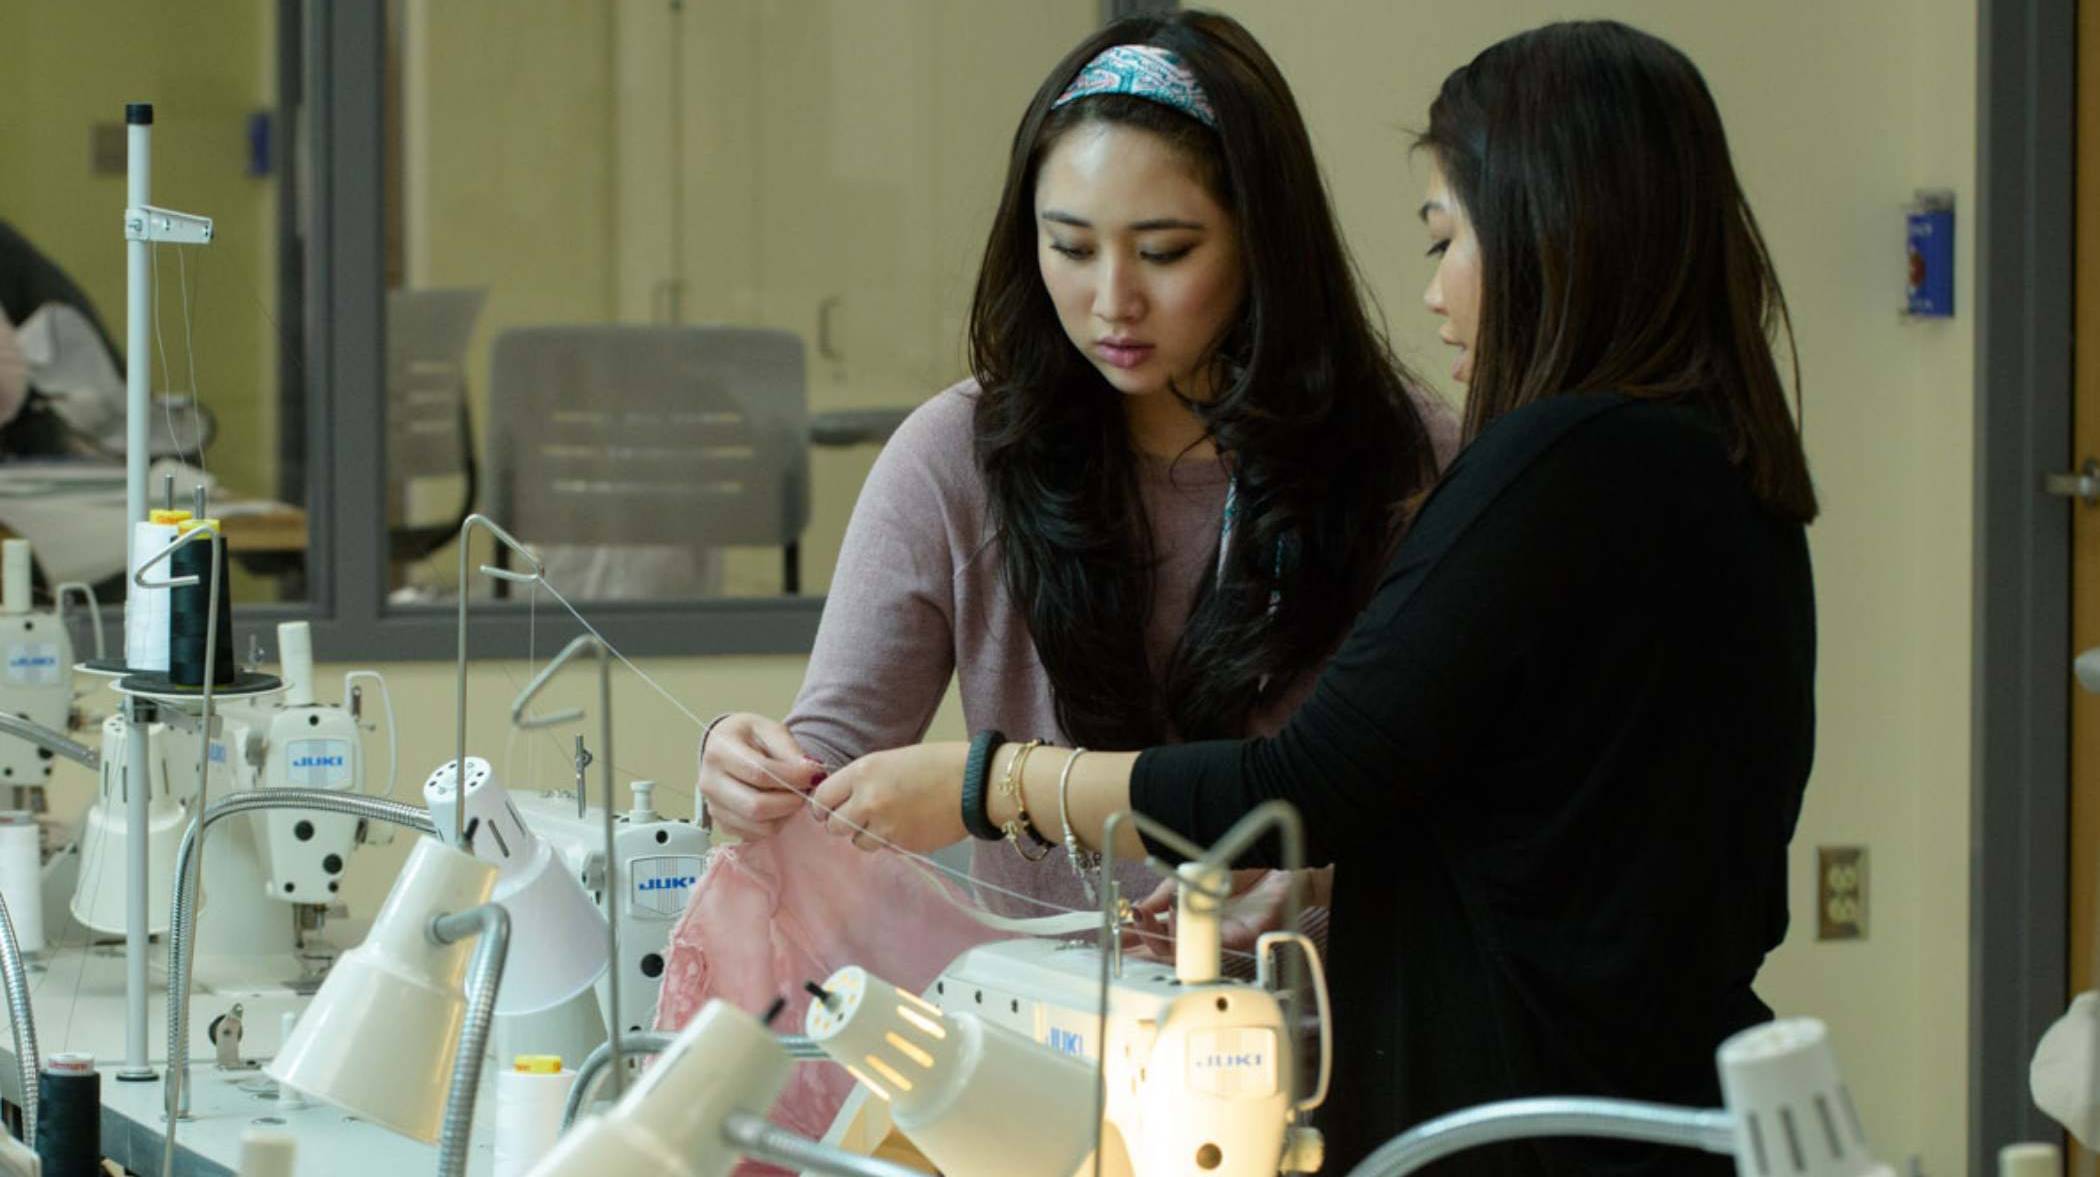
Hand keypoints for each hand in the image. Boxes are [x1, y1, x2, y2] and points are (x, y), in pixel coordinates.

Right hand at [696, 713, 825, 841]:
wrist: (727, 748)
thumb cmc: (749, 738)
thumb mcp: (770, 729)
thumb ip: (790, 749)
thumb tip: (811, 772)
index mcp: (719, 751)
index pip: (759, 772)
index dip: (792, 777)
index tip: (814, 774)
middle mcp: (710, 782)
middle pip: (756, 806)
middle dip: (790, 801)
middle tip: (805, 790)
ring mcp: (713, 806)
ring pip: (758, 825)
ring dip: (784, 815)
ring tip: (791, 795)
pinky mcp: (721, 823)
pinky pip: (755, 835)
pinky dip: (774, 824)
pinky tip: (777, 805)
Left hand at [808, 742, 970, 853]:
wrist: (976, 783)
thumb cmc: (938, 763)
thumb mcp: (890, 760)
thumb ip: (863, 780)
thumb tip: (841, 799)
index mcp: (863, 772)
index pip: (821, 797)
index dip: (824, 804)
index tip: (829, 807)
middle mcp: (868, 800)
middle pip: (833, 825)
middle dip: (842, 822)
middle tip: (857, 816)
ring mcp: (885, 827)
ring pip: (857, 842)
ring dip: (865, 834)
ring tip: (888, 820)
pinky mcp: (903, 845)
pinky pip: (884, 848)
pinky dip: (890, 840)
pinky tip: (908, 825)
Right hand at [1131, 868, 1302, 956]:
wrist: (1272, 860)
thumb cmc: (1235, 872)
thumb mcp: (1187, 877)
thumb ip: (1162, 896)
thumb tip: (1136, 911)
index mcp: (1189, 921)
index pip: (1157, 939)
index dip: (1136, 943)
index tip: (1115, 940)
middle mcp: (1204, 933)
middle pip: (1168, 954)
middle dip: (1144, 944)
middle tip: (1129, 929)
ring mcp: (1222, 937)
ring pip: (1188, 953)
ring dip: (1165, 937)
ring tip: (1150, 917)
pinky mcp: (1244, 935)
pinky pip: (1216, 942)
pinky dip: (1195, 929)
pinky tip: (1178, 914)